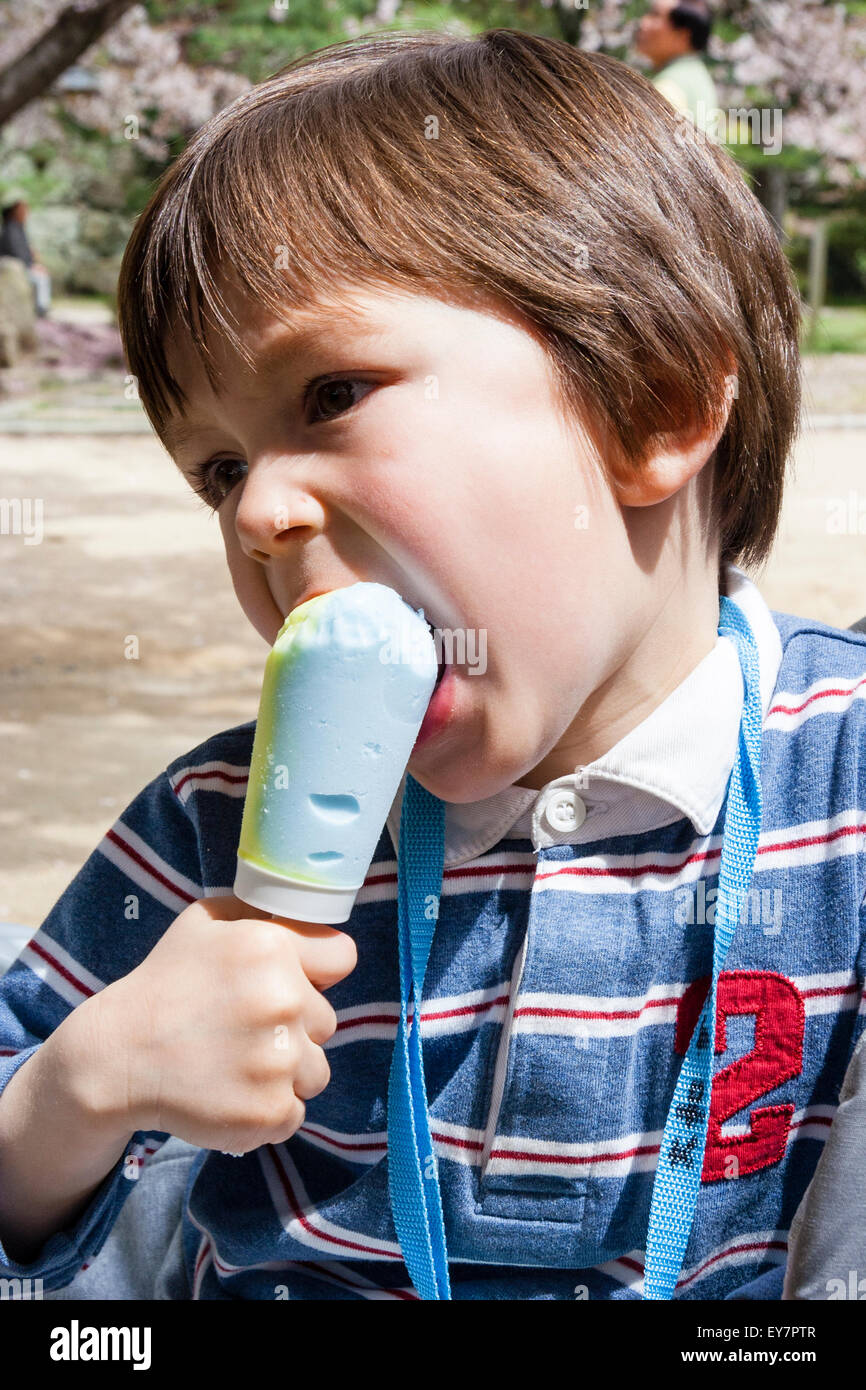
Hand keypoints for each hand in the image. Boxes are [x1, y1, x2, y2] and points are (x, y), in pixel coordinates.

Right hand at [86, 895, 356, 1152]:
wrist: (117, 1058)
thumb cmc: (165, 986)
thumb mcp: (206, 924)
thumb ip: (261, 916)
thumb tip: (308, 922)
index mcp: (272, 948)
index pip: (342, 956)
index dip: (317, 971)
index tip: (292, 982)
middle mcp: (283, 1000)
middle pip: (327, 1020)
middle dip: (294, 1026)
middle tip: (242, 1029)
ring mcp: (279, 1060)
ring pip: (316, 1070)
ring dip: (286, 1072)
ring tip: (235, 1064)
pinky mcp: (269, 1111)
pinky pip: (294, 1112)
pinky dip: (266, 1110)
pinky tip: (230, 1094)